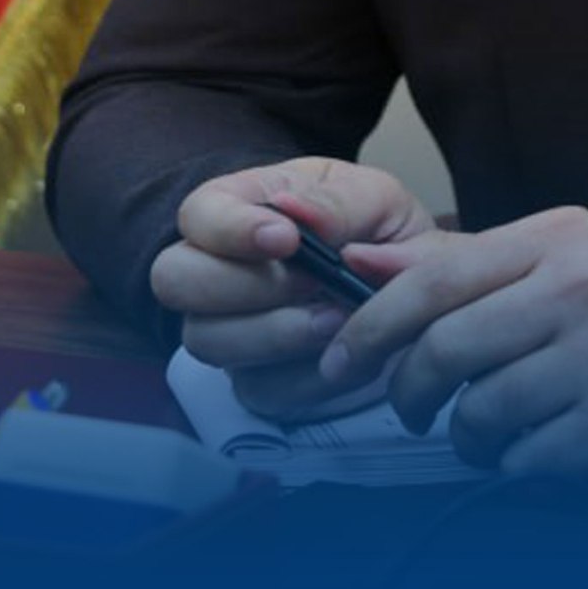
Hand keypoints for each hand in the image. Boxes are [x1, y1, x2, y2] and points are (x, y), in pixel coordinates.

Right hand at [148, 157, 436, 421]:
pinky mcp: (255, 382)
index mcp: (242, 207)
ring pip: (207, 341)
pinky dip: (306, 376)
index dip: (228, 229)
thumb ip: (340, 202)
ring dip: (275, 333)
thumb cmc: (379, 231)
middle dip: (243, 285)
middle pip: (174, 280)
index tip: (286, 239)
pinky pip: (257, 390)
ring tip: (337, 318)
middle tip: (312, 282)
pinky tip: (345, 353)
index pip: (197, 213)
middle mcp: (218, 270)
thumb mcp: (375, 198)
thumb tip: (298, 213)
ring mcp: (229, 330)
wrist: (413, 293)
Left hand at [328, 206, 587, 477]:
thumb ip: (460, 263)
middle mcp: (577, 291)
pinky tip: (530, 444)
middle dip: (406, 390)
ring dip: (462, 434)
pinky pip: (520, 458)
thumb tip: (362, 264)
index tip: (340, 359)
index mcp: (557, 240)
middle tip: (407, 405)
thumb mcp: (557, 258)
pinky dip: (509, 462)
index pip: (434, 279)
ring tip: (481, 429)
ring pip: (477, 412)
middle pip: (443, 350)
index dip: (370, 325)